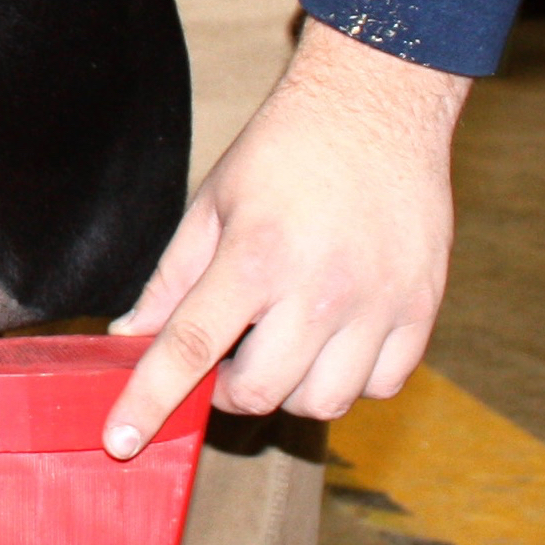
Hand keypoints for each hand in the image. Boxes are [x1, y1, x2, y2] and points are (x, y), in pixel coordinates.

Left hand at [103, 17, 466, 456]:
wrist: (377, 105)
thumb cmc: (285, 149)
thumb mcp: (212, 202)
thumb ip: (171, 279)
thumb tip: (130, 336)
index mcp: (256, 256)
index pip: (190, 349)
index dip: (149, 401)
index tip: (121, 439)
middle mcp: (321, 290)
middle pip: (259, 392)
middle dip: (228, 389)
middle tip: (227, 351)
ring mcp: (379, 304)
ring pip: (323, 402)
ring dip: (289, 387)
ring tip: (282, 339)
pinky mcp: (422, 309)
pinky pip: (380, 385)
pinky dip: (349, 378)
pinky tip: (332, 337)